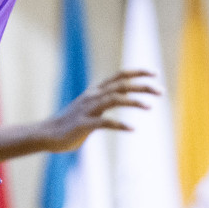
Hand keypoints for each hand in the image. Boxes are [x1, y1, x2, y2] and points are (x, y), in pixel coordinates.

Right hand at [40, 70, 159, 152]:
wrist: (47, 135)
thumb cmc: (72, 124)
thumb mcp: (90, 108)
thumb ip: (104, 102)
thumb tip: (120, 99)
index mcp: (96, 91)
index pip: (120, 76)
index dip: (137, 73)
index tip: (155, 74)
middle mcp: (93, 96)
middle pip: (121, 85)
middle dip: (142, 86)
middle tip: (161, 91)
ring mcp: (87, 109)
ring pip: (114, 99)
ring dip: (133, 102)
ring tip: (150, 107)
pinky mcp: (83, 124)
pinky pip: (104, 122)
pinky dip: (119, 124)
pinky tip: (132, 129)